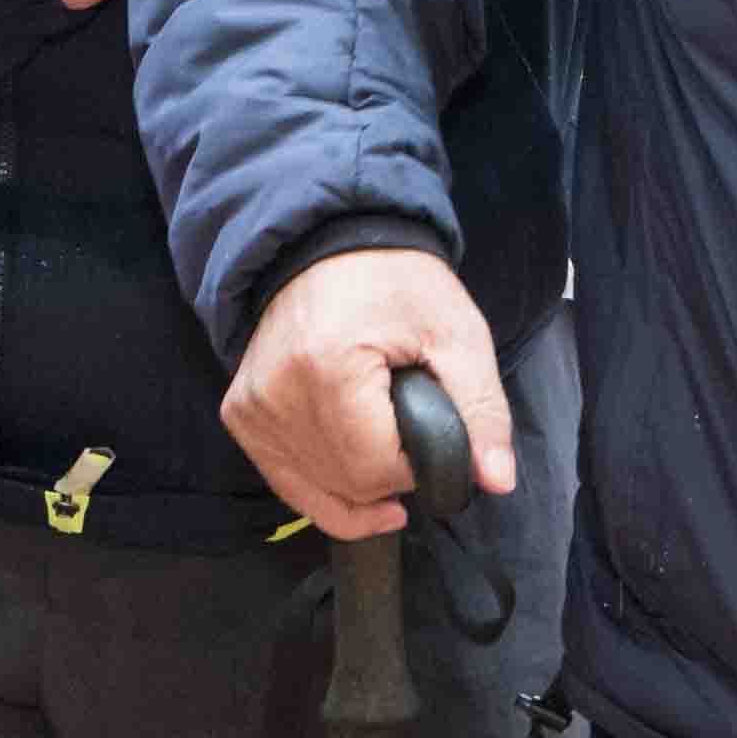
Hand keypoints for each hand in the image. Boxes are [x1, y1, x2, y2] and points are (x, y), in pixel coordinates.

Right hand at [224, 242, 520, 539]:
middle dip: (391, 475)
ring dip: (359, 484)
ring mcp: (251, 407)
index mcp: (327, 367)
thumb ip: (481, 409)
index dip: (417, 465)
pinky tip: (355, 480)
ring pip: (316, 490)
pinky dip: (322, 486)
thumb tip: (496, 479)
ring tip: (386, 448)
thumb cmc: (397, 285)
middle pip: (347, 483)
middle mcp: (276, 393)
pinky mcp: (240, 414)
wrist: (330, 247)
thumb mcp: (458, 334)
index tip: (432, 431)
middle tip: (411, 430)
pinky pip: (285, 480)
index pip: (377, 467)